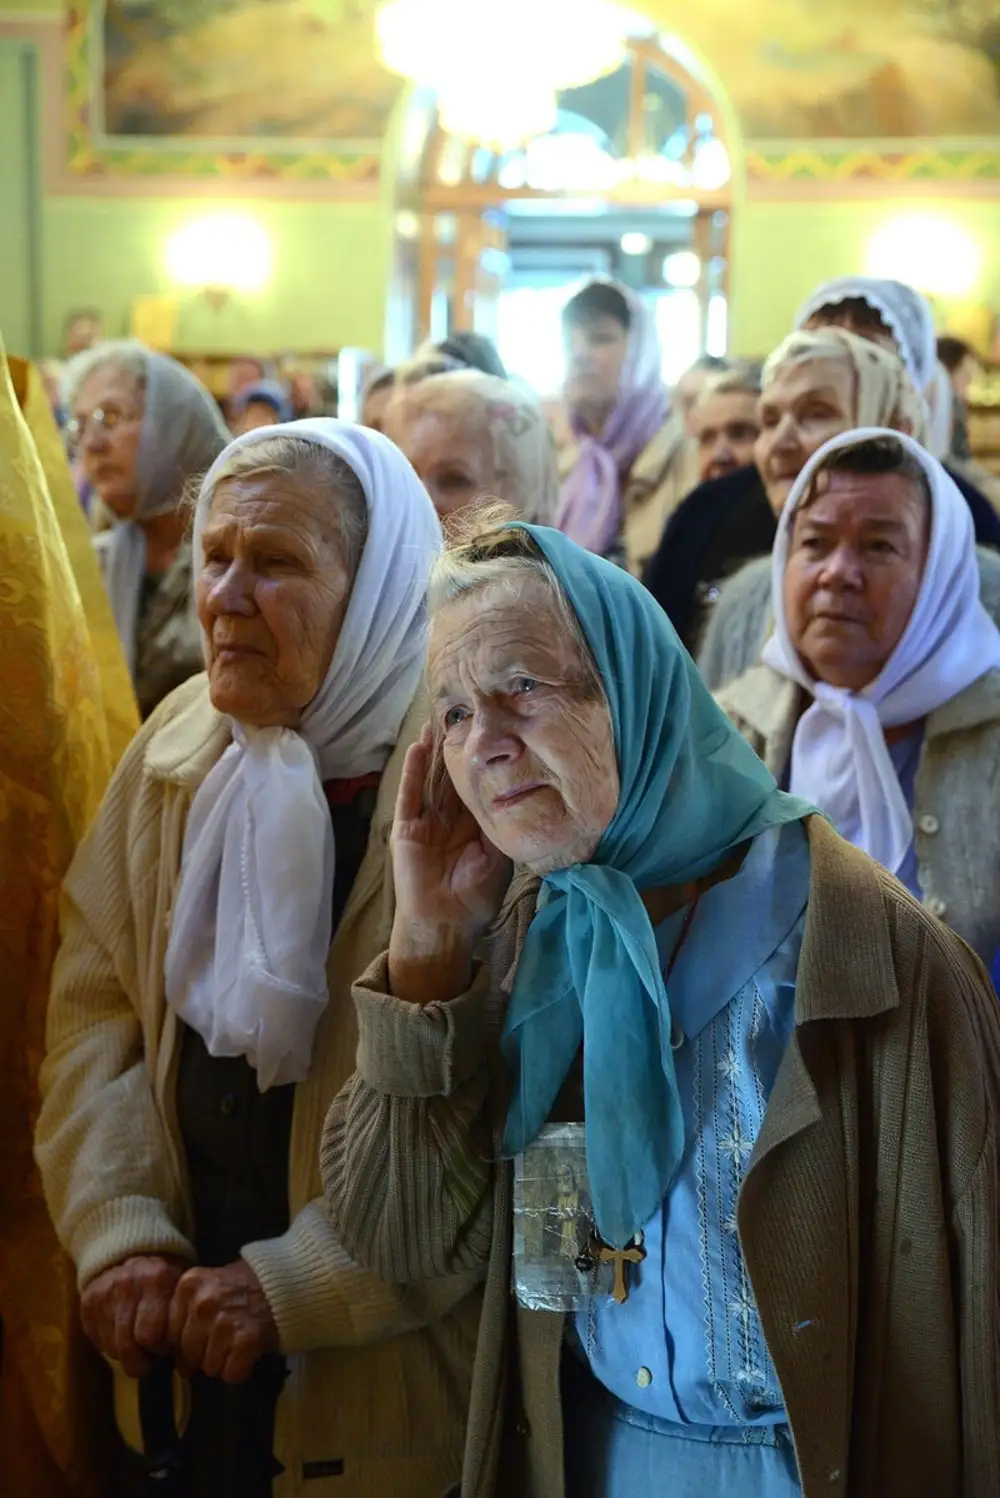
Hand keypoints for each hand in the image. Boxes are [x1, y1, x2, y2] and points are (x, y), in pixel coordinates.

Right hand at [80, 1255, 186, 1379]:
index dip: (159, 1349)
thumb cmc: (163, 1281)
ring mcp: (104, 1293)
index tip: (165, 1350)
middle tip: (149, 1359)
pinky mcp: (87, 1303)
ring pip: (112, 1347)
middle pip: (126, 1345)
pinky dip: (111, 1345)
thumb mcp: (179, 1290)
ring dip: (125, 1354)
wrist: (130, 1253)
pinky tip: (122, 1334)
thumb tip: (181, 1362)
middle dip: (139, 1360)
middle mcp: (127, 1284)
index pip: (150, 1335)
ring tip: (137, 1345)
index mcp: (157, 1280)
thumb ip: (181, 1319)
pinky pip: (98, 1342)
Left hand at [167, 1260, 277, 1384]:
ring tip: (238, 1342)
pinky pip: (231, 1373)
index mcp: (189, 1285)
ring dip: (223, 1362)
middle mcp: (202, 1303)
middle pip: (187, 1354)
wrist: (288, 1282)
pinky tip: (249, 1351)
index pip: (170, 1334)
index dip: (186, 1341)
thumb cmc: (244, 1286)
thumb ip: (186, 1310)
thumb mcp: (209, 1284)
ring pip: (208, 1367)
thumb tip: (170, 1355)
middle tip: (224, 1341)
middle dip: (203, 1355)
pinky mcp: (245, 1340)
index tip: (203, 1337)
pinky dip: (241, 1369)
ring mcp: (223, 1322)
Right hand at [389, 727, 511, 1000]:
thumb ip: (504, 825)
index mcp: (470, 825)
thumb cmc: (476, 896)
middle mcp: (447, 819)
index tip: (488, 732)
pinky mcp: (406, 829)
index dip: (480, 760)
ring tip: (437, 719)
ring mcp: (425, 822)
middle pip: (450, 775)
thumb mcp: (500, 855)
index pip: (475, 785)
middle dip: (454, 747)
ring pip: (430, 778)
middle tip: (460, 712)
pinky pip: (410, 794)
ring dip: (432, 751)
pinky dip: (413, 770)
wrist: (447, 925)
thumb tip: (526, 793)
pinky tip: (418, 747)